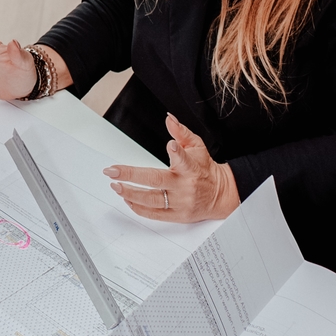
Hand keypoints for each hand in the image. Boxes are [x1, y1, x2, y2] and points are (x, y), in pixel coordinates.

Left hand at [103, 113, 239, 222]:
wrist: (222, 194)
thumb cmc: (205, 169)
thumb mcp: (197, 147)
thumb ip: (181, 133)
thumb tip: (169, 119)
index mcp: (191, 168)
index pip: (184, 160)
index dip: (177, 152)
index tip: (170, 145)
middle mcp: (184, 186)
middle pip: (155, 181)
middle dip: (131, 175)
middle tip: (113, 171)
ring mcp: (180, 203)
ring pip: (151, 200)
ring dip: (130, 193)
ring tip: (116, 186)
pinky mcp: (177, 216)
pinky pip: (154, 214)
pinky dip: (138, 207)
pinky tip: (127, 199)